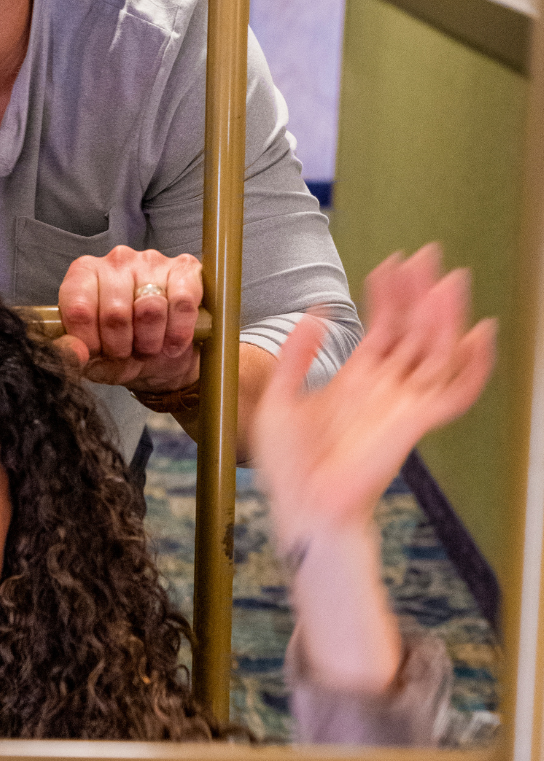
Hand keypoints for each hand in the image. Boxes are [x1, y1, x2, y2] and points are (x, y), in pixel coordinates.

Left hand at [55, 247, 202, 390]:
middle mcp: (117, 261)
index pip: (79, 309)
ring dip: (150, 341)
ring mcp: (152, 261)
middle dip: (122, 346)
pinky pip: (182, 304)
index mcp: (85, 274)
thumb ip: (75, 354)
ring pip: (149, 309)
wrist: (165, 355)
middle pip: (115, 314)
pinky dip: (178, 332)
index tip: (97, 352)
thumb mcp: (96, 359)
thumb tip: (73, 353)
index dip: (89, 341)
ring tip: (148, 346)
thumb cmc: (124, 347)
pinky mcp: (186, 269)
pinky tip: (172, 344)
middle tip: (127, 352)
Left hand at [254, 246, 495, 554]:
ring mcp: (403, 404)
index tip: (392, 263)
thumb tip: (315, 313)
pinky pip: (456, 393)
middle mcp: (385, 388)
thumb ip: (297, 355)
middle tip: (430, 256)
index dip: (389, 296)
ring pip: (436, 352)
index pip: (383, 327)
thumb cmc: (287, 464)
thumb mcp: (280, 397)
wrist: (300, 504)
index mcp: (356, 379)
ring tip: (449, 282)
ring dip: (446, 317)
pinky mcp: (416, 424)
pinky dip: (473, 366)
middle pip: (414, 331)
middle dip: (422, 294)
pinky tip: (480, 333)